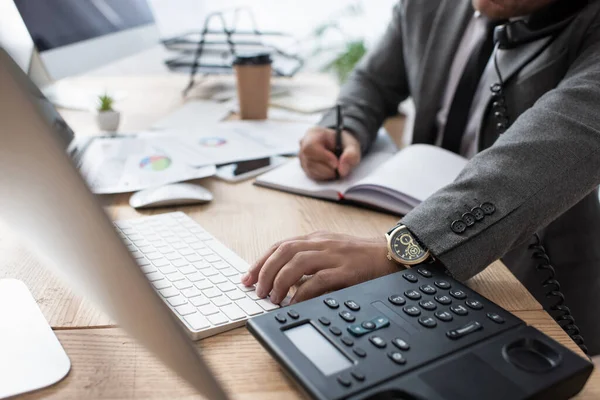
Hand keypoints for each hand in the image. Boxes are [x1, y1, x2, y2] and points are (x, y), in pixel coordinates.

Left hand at [241, 231, 399, 303]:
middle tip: (256, 290)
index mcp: (316, 238)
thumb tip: (284, 282)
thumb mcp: (331, 253)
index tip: (247, 277)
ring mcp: (334, 255)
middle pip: (284, 251)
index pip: (281, 246)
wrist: (391, 254)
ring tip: (271, 298)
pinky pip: (317, 280)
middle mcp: (322, 243)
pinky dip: (302, 292)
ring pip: (297, 263)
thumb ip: (310, 263)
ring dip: (279, 281)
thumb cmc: (360, 257)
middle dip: (265, 271)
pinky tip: (293, 303)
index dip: (261, 261)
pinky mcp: (345, 270)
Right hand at [299, 127, 360, 180]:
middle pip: (310, 161)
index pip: (310, 147)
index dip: (323, 157)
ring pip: (311, 170)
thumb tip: (342, 170)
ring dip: (326, 173)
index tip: (336, 163)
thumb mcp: (352, 145)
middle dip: (327, 168)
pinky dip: (323, 176)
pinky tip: (330, 170)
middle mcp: (303, 145)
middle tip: (339, 168)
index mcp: (313, 133)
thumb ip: (351, 154)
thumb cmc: (343, 143)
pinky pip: (312, 176)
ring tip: (336, 168)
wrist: (339, 146)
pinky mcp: (304, 167)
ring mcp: (302, 157)